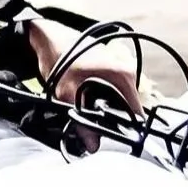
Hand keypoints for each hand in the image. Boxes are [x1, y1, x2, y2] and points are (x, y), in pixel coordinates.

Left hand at [28, 19, 146, 151]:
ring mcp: (120, 72)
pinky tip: (89, 105)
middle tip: (96, 132)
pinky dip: (103, 103)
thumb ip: (82, 121)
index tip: (114, 141)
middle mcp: (127, 73)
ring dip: (107, 113)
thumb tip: (93, 146)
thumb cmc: (60, 60)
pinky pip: (113, 95)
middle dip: (114, 122)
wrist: (50, 39)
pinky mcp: (112, 73)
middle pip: (129, 109)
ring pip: (120, 103)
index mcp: (124, 76)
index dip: (127, 129)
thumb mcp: (68, 94)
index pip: (137, 112)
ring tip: (90, 116)